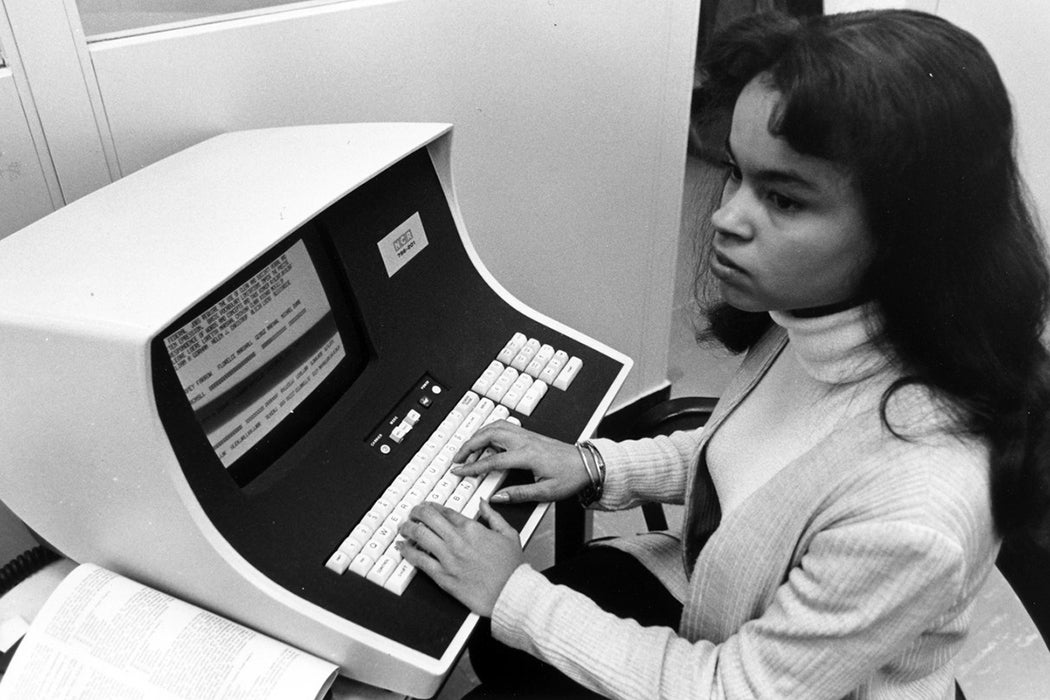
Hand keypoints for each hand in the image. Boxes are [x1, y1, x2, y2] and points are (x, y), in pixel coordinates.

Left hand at [398, 501, 523, 615]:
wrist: (512, 593)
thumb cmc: (512, 568)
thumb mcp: (509, 534)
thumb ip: (493, 516)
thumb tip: (483, 503)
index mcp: (473, 528)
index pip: (445, 511)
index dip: (432, 507)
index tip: (427, 507)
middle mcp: (458, 541)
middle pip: (428, 518)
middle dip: (416, 512)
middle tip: (412, 513)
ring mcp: (448, 559)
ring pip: (420, 535)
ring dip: (408, 528)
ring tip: (403, 528)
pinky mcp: (443, 577)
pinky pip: (420, 561)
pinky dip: (407, 552)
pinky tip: (402, 548)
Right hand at [451, 421, 590, 502]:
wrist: (588, 464)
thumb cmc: (571, 476)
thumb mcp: (546, 493)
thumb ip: (519, 495)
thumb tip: (498, 498)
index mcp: (527, 455)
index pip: (492, 460)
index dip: (473, 467)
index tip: (460, 471)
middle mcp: (525, 441)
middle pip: (489, 435)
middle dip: (469, 445)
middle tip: (457, 457)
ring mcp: (527, 435)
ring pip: (495, 426)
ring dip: (478, 435)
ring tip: (467, 448)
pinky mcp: (530, 434)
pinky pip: (504, 426)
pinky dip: (489, 430)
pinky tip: (486, 439)